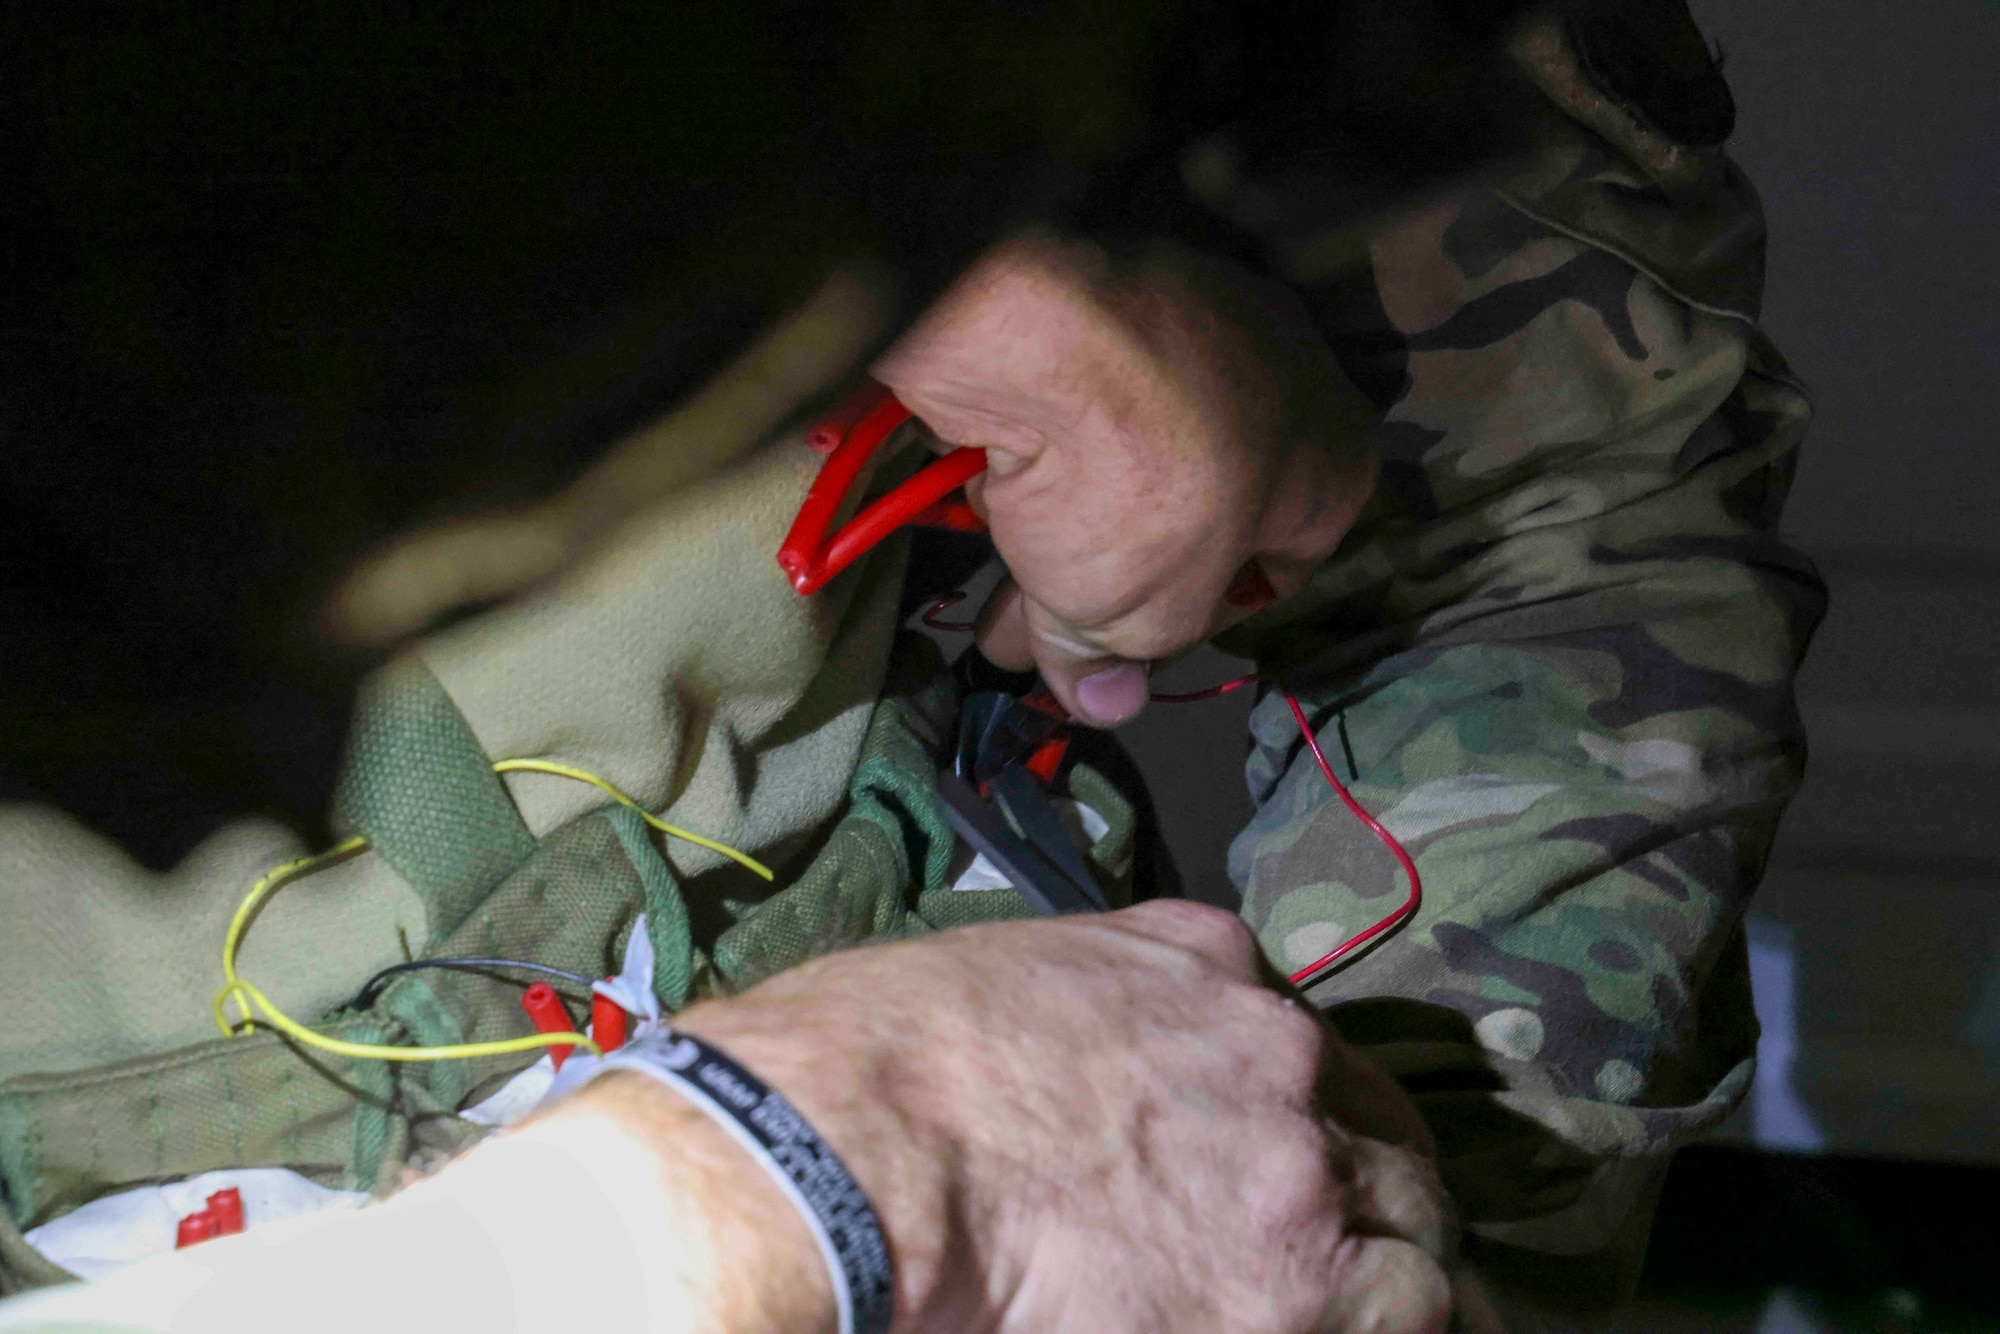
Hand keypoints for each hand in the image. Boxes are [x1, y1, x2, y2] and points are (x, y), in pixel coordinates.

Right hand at [673, 900, 1453, 1333]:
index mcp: (1205, 960)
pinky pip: (1410, 1311)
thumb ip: (1103, 1001)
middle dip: (1365, 1185)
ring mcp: (1293, 1164)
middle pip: (1375, 1129)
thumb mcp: (1011, 971)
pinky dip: (1387, 1322)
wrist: (858, 1151)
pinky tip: (1352, 1329)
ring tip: (1360, 1309)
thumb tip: (1099, 1079)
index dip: (1307, 1112)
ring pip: (1410, 1220)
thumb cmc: (883, 1063)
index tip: (1292, 1155)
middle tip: (1345, 1242)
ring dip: (1389, 1261)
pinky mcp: (1292, 1284)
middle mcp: (1274, 1050)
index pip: (1303, 1041)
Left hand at [874, 237, 1377, 725]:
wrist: (1047, 325)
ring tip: (993, 587)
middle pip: (1188, 517)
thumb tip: (1105, 704)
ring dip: (1059, 530)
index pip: (1278, 573)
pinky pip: (1081, 395)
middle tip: (1035, 642)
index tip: (1126, 660)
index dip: (1194, 630)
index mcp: (1334, 463)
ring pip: (1126, 457)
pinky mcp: (1105, 290)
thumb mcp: (1137, 611)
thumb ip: (1119, 660)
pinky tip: (985, 490)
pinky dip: (1040, 448)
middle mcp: (1283, 380)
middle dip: (1103, 590)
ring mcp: (1195, 323)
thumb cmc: (1140, 487)